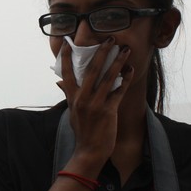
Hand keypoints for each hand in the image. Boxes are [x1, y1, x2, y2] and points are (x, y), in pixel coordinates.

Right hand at [55, 37, 132, 172]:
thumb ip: (69, 95)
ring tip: (125, 50)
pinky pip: (119, 91)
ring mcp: (96, 104)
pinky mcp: (109, 111)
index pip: (67, 74)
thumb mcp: (71, 112)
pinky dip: (125, 80)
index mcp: (72, 98)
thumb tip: (60, 83)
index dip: (67, 58)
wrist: (89, 151)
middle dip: (101, 53)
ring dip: (118, 62)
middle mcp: (83, 99)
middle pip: (92, 70)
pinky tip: (130, 70)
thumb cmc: (82, 131)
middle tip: (109, 39)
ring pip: (108, 78)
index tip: (68, 43)